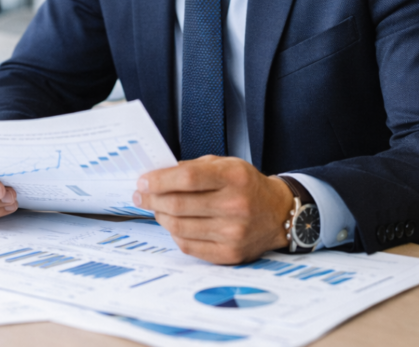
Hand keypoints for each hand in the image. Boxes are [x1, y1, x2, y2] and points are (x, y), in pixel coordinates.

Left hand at [132, 155, 293, 263]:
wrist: (278, 213)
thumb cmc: (246, 185)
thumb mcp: (225, 164)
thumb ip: (194, 168)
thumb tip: (158, 176)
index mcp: (233, 177)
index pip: (187, 178)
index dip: (159, 180)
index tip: (143, 180)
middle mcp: (235, 205)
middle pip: (179, 204)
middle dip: (152, 199)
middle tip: (140, 195)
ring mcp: (233, 233)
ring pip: (180, 227)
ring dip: (160, 216)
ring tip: (155, 207)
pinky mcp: (230, 254)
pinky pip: (189, 246)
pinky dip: (174, 233)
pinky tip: (172, 222)